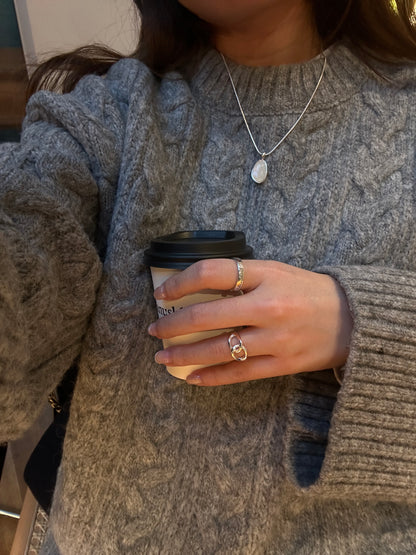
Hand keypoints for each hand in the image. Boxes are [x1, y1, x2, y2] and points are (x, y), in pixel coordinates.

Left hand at [147, 259, 352, 385]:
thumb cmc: (309, 290)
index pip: (211, 273)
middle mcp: (268, 306)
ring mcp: (275, 338)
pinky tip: (191, 378)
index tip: (162, 293)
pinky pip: (238, 373)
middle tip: (154, 330)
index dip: (179, 282)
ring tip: (162, 357)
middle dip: (173, 324)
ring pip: (218, 349)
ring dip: (184, 355)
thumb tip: (197, 288)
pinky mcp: (282, 364)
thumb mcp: (277, 271)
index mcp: (266, 275)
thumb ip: (242, 277)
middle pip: (206, 315)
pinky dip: (211, 377)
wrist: (353, 318)